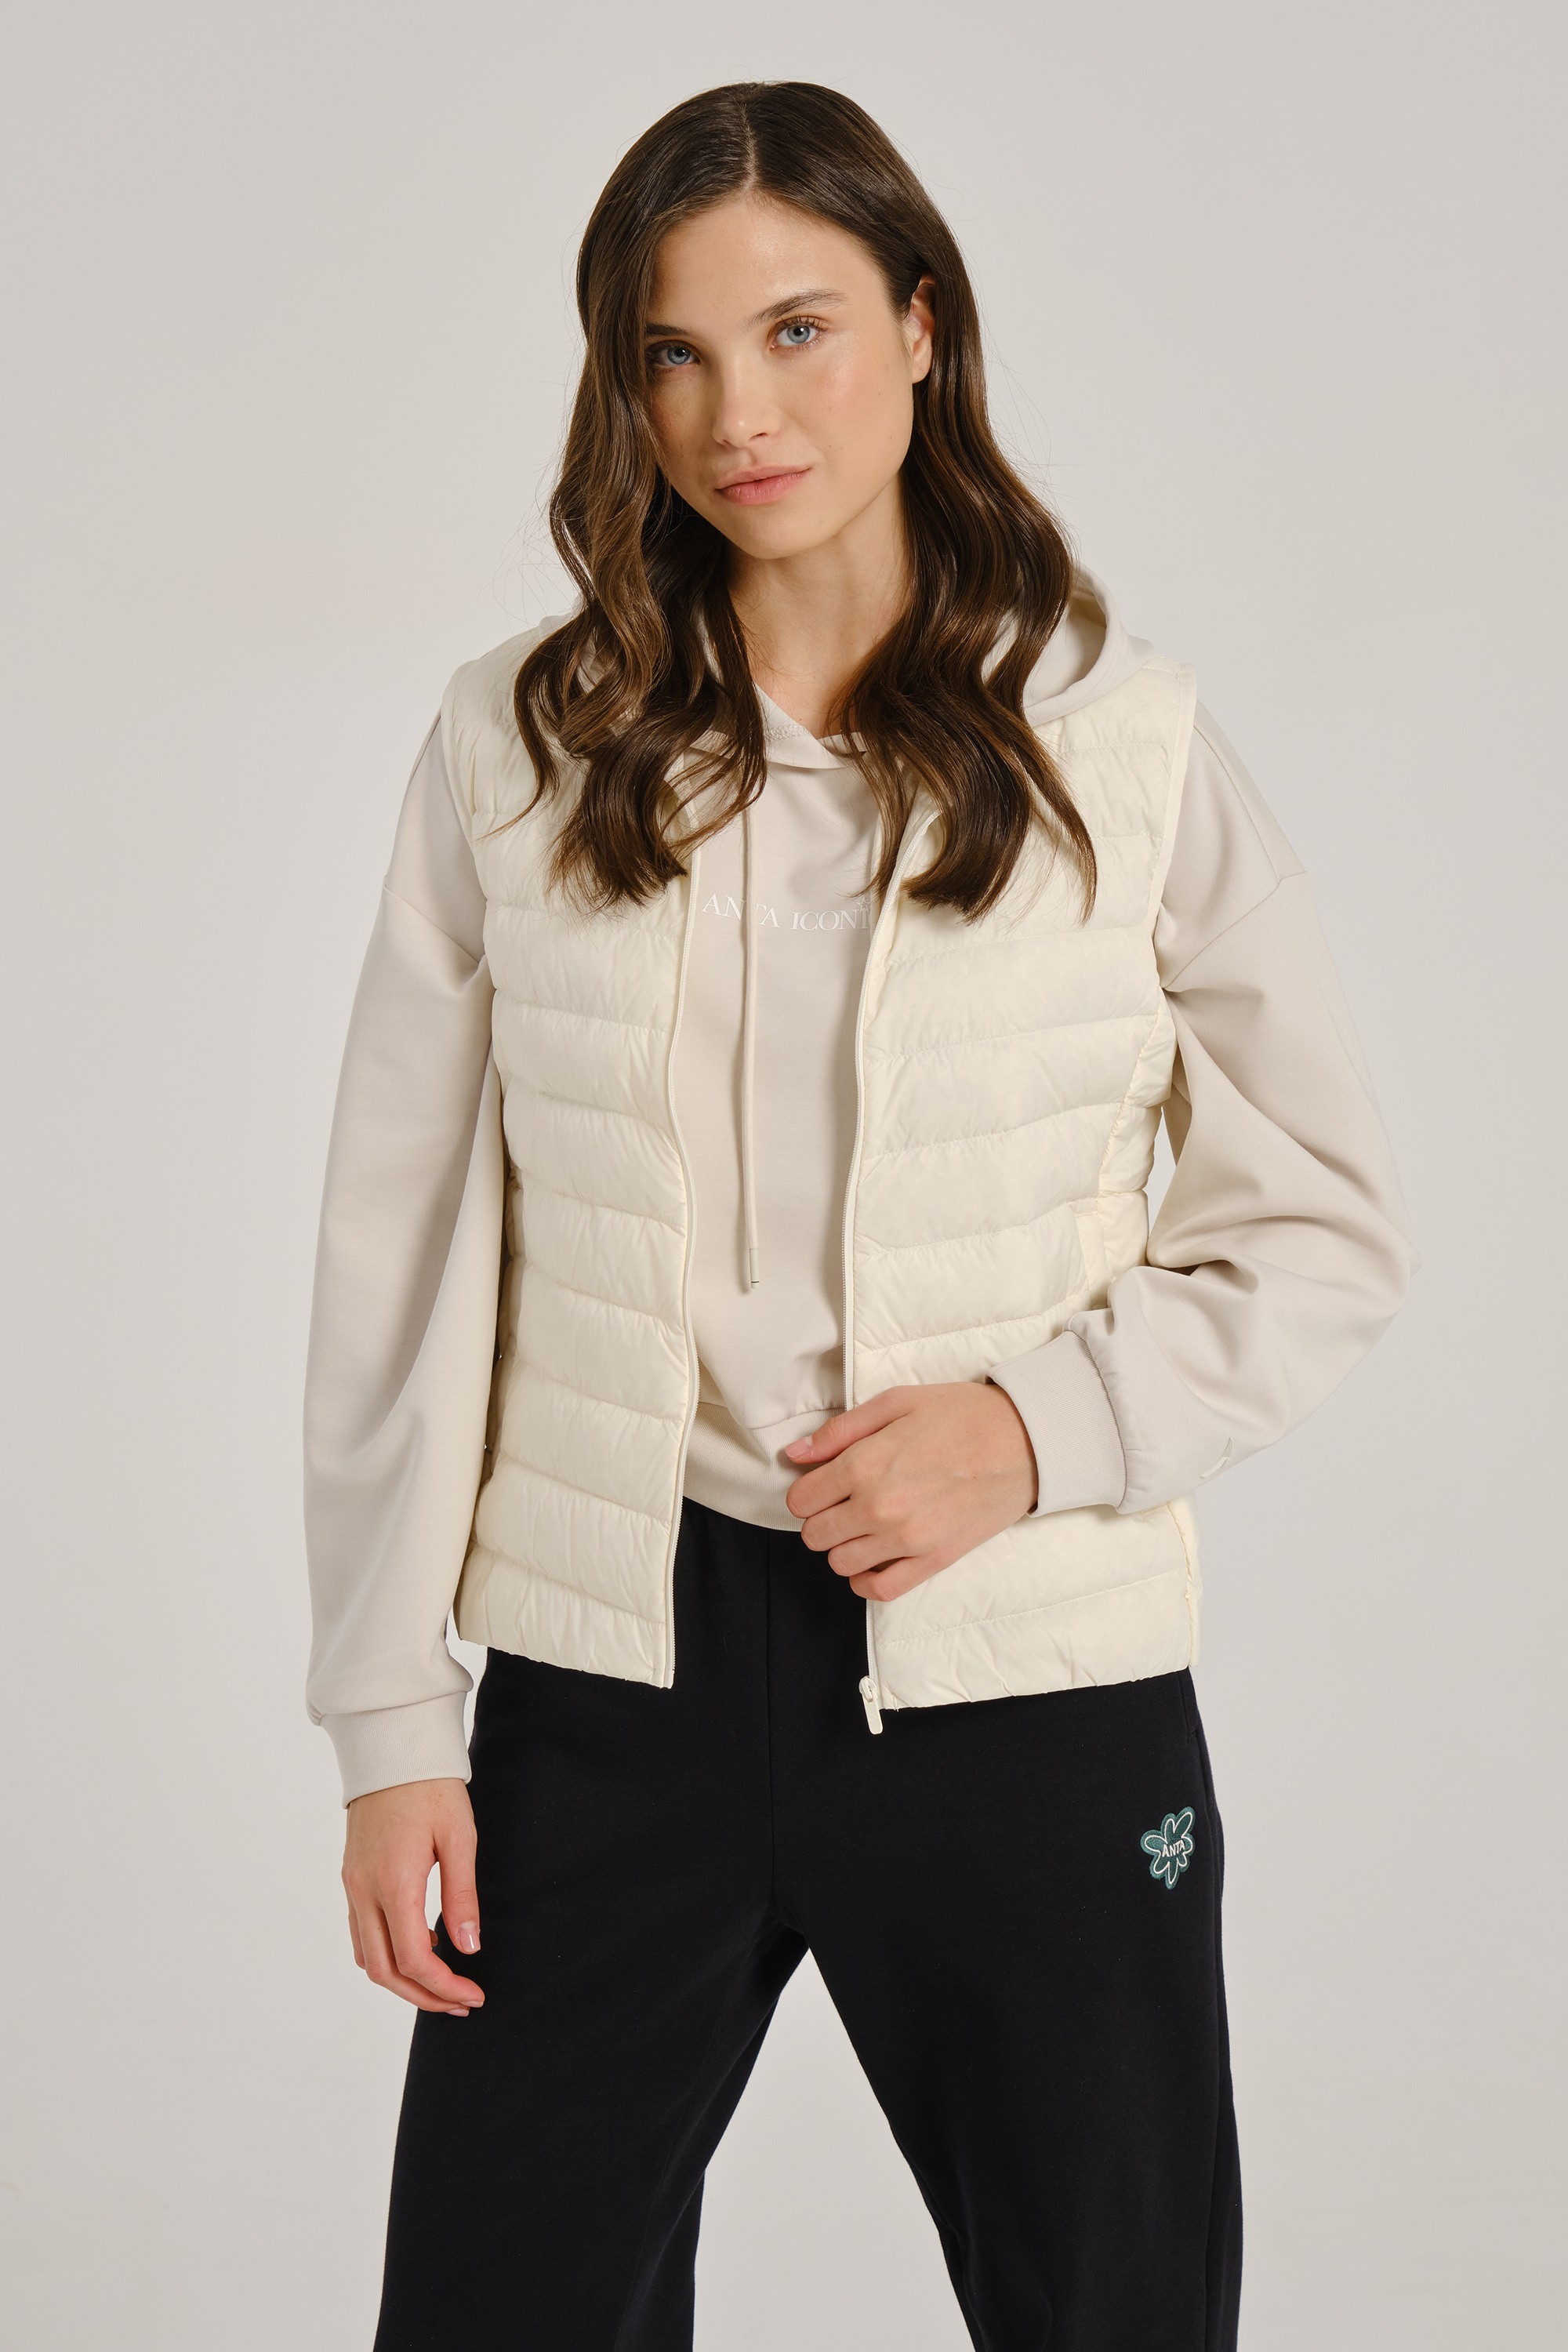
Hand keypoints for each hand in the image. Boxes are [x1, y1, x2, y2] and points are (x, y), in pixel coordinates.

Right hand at [342, 1777, 483, 2016]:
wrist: (391, 1749)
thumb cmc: (431, 1788)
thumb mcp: (459, 1837)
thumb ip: (462, 1895)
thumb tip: (468, 1949)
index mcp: (393, 1882)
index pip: (413, 1958)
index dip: (444, 1986)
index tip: (473, 1995)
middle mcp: (364, 1890)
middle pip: (384, 1971)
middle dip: (423, 1996)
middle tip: (461, 2003)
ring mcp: (352, 1886)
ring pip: (367, 1958)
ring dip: (402, 1980)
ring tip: (442, 1983)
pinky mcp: (351, 1878)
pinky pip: (362, 1934)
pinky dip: (386, 1955)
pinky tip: (419, 1946)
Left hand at [783, 1381, 1038, 1600]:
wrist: (1025, 1441)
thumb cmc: (961, 1414)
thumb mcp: (896, 1402)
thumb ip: (840, 1430)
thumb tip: (795, 1453)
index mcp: (864, 1464)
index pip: (801, 1499)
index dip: (808, 1491)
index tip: (823, 1484)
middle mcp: (879, 1507)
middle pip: (815, 1536)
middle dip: (822, 1519)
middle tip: (844, 1503)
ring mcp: (907, 1539)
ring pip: (841, 1563)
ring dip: (844, 1547)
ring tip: (864, 1525)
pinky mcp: (934, 1560)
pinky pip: (880, 1590)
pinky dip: (867, 1580)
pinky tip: (876, 1558)